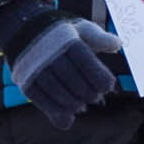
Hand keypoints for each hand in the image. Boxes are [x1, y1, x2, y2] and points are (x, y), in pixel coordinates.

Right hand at [0, 4, 122, 129]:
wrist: (25, 31)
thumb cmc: (62, 34)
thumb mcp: (81, 29)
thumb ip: (100, 38)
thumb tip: (118, 44)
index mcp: (67, 41)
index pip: (89, 66)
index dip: (102, 80)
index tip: (108, 86)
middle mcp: (50, 54)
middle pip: (75, 83)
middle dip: (90, 94)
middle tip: (95, 97)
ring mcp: (35, 69)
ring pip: (59, 94)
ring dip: (74, 105)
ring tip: (81, 105)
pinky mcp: (25, 81)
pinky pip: (42, 102)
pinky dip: (57, 111)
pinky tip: (68, 114)